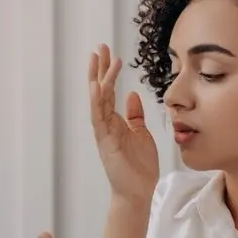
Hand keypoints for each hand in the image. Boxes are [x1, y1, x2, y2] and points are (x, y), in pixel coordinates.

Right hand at [90, 44, 159, 202]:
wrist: (139, 191)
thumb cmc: (139, 165)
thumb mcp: (141, 133)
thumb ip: (135, 114)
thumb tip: (132, 95)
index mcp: (114, 120)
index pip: (109, 90)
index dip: (108, 72)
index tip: (110, 54)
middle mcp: (105, 122)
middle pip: (100, 89)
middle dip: (99, 68)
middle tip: (100, 47)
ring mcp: (103, 130)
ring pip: (98, 99)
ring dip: (98, 78)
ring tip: (98, 59)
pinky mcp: (105, 139)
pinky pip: (98, 116)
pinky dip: (97, 100)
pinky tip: (96, 85)